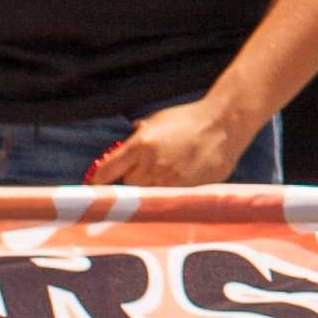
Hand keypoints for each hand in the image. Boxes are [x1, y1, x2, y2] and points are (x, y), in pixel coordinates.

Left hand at [90, 97, 253, 188]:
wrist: (224, 125)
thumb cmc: (188, 119)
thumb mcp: (156, 122)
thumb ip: (136, 139)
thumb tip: (121, 152)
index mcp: (140, 146)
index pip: (106, 172)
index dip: (96, 181)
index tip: (93, 185)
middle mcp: (152, 166)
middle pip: (126, 186)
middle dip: (129, 179)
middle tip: (139, 170)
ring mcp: (170, 181)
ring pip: (146, 195)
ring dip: (148, 187)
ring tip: (161, 174)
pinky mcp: (186, 190)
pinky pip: (167, 198)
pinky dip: (167, 192)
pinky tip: (177, 178)